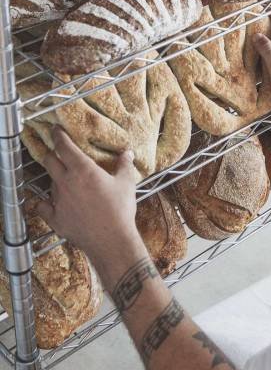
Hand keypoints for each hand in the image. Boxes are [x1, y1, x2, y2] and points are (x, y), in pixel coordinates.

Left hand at [37, 127, 138, 262]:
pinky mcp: (55, 218)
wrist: (111, 240)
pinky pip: (44, 206)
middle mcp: (66, 182)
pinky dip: (46, 202)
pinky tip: (52, 203)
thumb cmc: (120, 209)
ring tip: (66, 179)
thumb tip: (128, 153)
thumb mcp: (127, 183)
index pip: (63, 146)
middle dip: (52, 153)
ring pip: (50, 182)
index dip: (58, 136)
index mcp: (83, 170)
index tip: (56, 130)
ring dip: (56, 178)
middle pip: (49, 161)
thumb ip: (124, 165)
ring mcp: (58, 200)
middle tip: (58, 151)